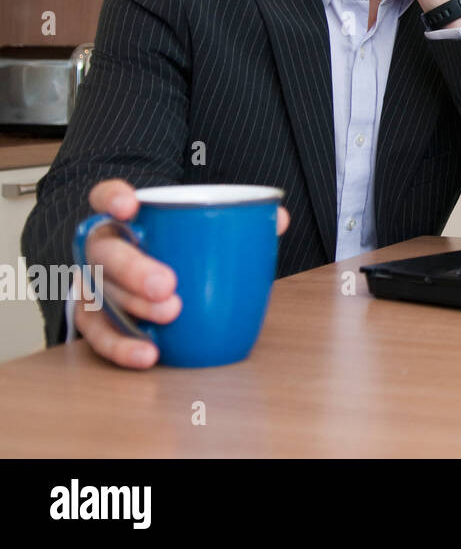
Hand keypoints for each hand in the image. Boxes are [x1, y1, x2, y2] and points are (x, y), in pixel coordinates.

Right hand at [74, 179, 289, 368]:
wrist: (151, 278)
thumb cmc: (179, 249)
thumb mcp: (202, 231)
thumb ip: (236, 221)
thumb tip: (277, 218)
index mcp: (124, 219)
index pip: (105, 197)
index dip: (112, 198)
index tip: (130, 205)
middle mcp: (102, 249)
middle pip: (105, 253)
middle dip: (134, 268)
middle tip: (167, 284)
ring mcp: (93, 284)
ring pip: (100, 294)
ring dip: (133, 307)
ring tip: (170, 315)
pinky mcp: (94, 319)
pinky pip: (99, 334)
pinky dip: (122, 345)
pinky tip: (149, 353)